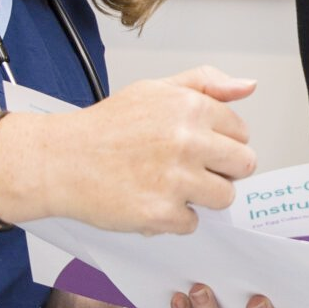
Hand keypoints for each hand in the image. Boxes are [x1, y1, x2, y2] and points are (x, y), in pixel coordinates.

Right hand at [1, 67, 255, 233]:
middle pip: (243, 165)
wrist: (60, 160)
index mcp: (191, 107)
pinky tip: (148, 200)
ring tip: (168, 186)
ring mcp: (176, 179)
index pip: (240, 132)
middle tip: (188, 169)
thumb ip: (205, 83)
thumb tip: (248, 86)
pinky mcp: (161, 213)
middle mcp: (188, 140)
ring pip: (224, 197)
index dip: (220, 142)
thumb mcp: (155, 90)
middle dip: (221, 170)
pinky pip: (192, 223)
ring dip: (201, 197)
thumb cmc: (106, 126)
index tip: (197, 147)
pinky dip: (172, 219)